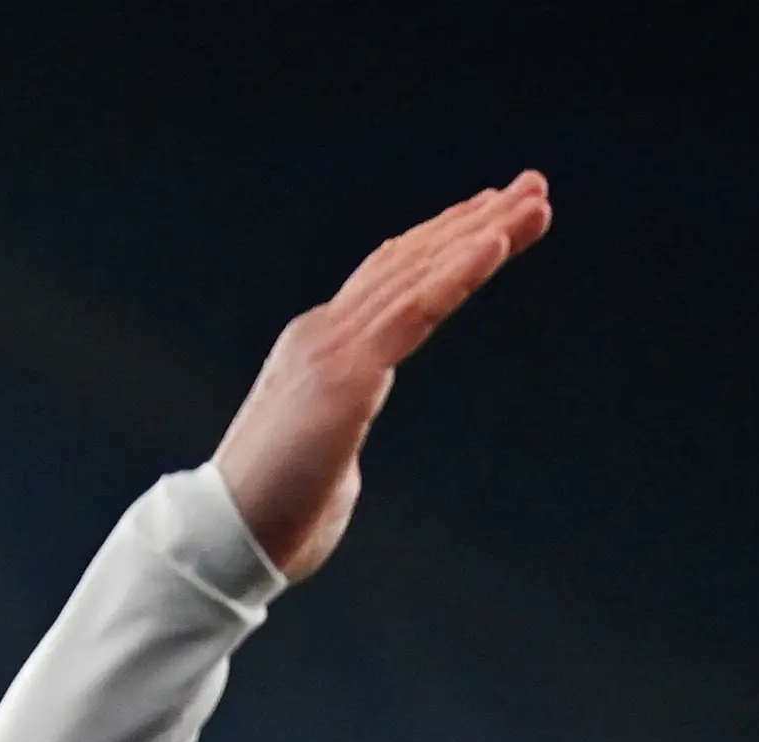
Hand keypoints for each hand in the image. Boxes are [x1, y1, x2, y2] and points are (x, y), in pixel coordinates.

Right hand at [211, 173, 551, 581]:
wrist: (224, 538)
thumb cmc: (272, 515)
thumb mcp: (319, 460)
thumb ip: (338, 440)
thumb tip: (342, 461)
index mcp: (319, 349)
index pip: (390, 279)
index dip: (442, 243)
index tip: (491, 217)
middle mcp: (325, 333)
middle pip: (411, 259)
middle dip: (477, 220)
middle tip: (534, 187)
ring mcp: (334, 348)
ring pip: (420, 272)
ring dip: (484, 231)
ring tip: (534, 200)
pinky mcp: (347, 374)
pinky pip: (416, 310)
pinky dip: (459, 272)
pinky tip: (497, 242)